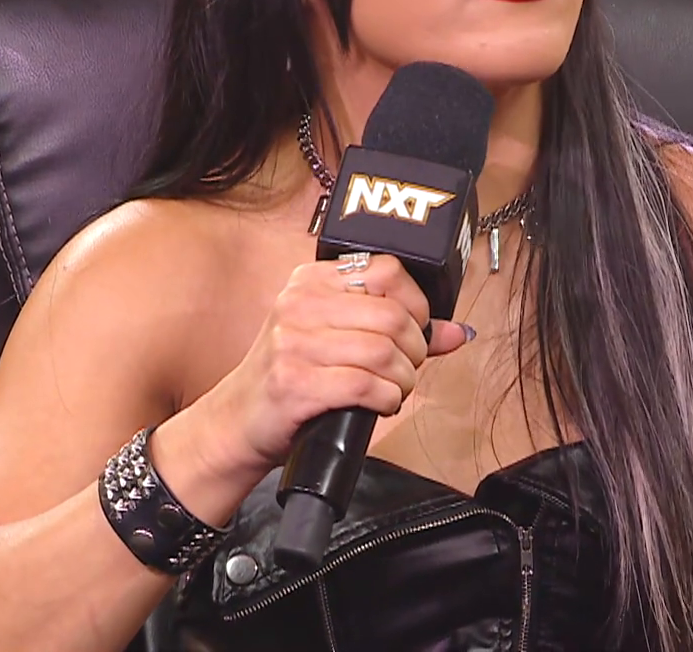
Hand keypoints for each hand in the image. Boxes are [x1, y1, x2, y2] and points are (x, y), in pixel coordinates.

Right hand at [188, 254, 471, 475]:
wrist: (236, 422)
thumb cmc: (291, 378)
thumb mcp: (336, 340)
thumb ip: (397, 331)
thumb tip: (456, 333)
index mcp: (311, 281)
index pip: (387, 270)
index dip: (415, 304)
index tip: (415, 329)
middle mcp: (299, 303)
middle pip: (393, 315)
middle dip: (415, 350)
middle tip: (405, 370)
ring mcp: (292, 343)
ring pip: (384, 351)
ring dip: (403, 380)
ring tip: (393, 389)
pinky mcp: (293, 383)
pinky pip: (365, 385)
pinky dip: (386, 399)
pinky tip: (379, 404)